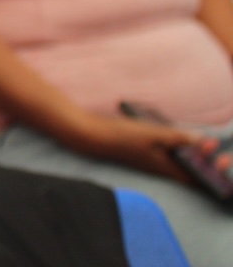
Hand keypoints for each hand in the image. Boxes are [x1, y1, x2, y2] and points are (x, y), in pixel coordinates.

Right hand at [64, 112, 210, 184]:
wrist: (92, 136)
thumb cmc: (121, 136)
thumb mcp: (153, 134)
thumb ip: (177, 137)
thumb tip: (200, 140)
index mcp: (166, 167)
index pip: (197, 178)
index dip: (214, 174)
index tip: (224, 159)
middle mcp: (161, 167)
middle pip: (191, 169)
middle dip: (206, 159)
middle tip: (213, 143)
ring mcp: (152, 160)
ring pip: (180, 161)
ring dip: (192, 152)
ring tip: (200, 139)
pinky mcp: (145, 153)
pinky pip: (168, 155)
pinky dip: (178, 148)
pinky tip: (175, 136)